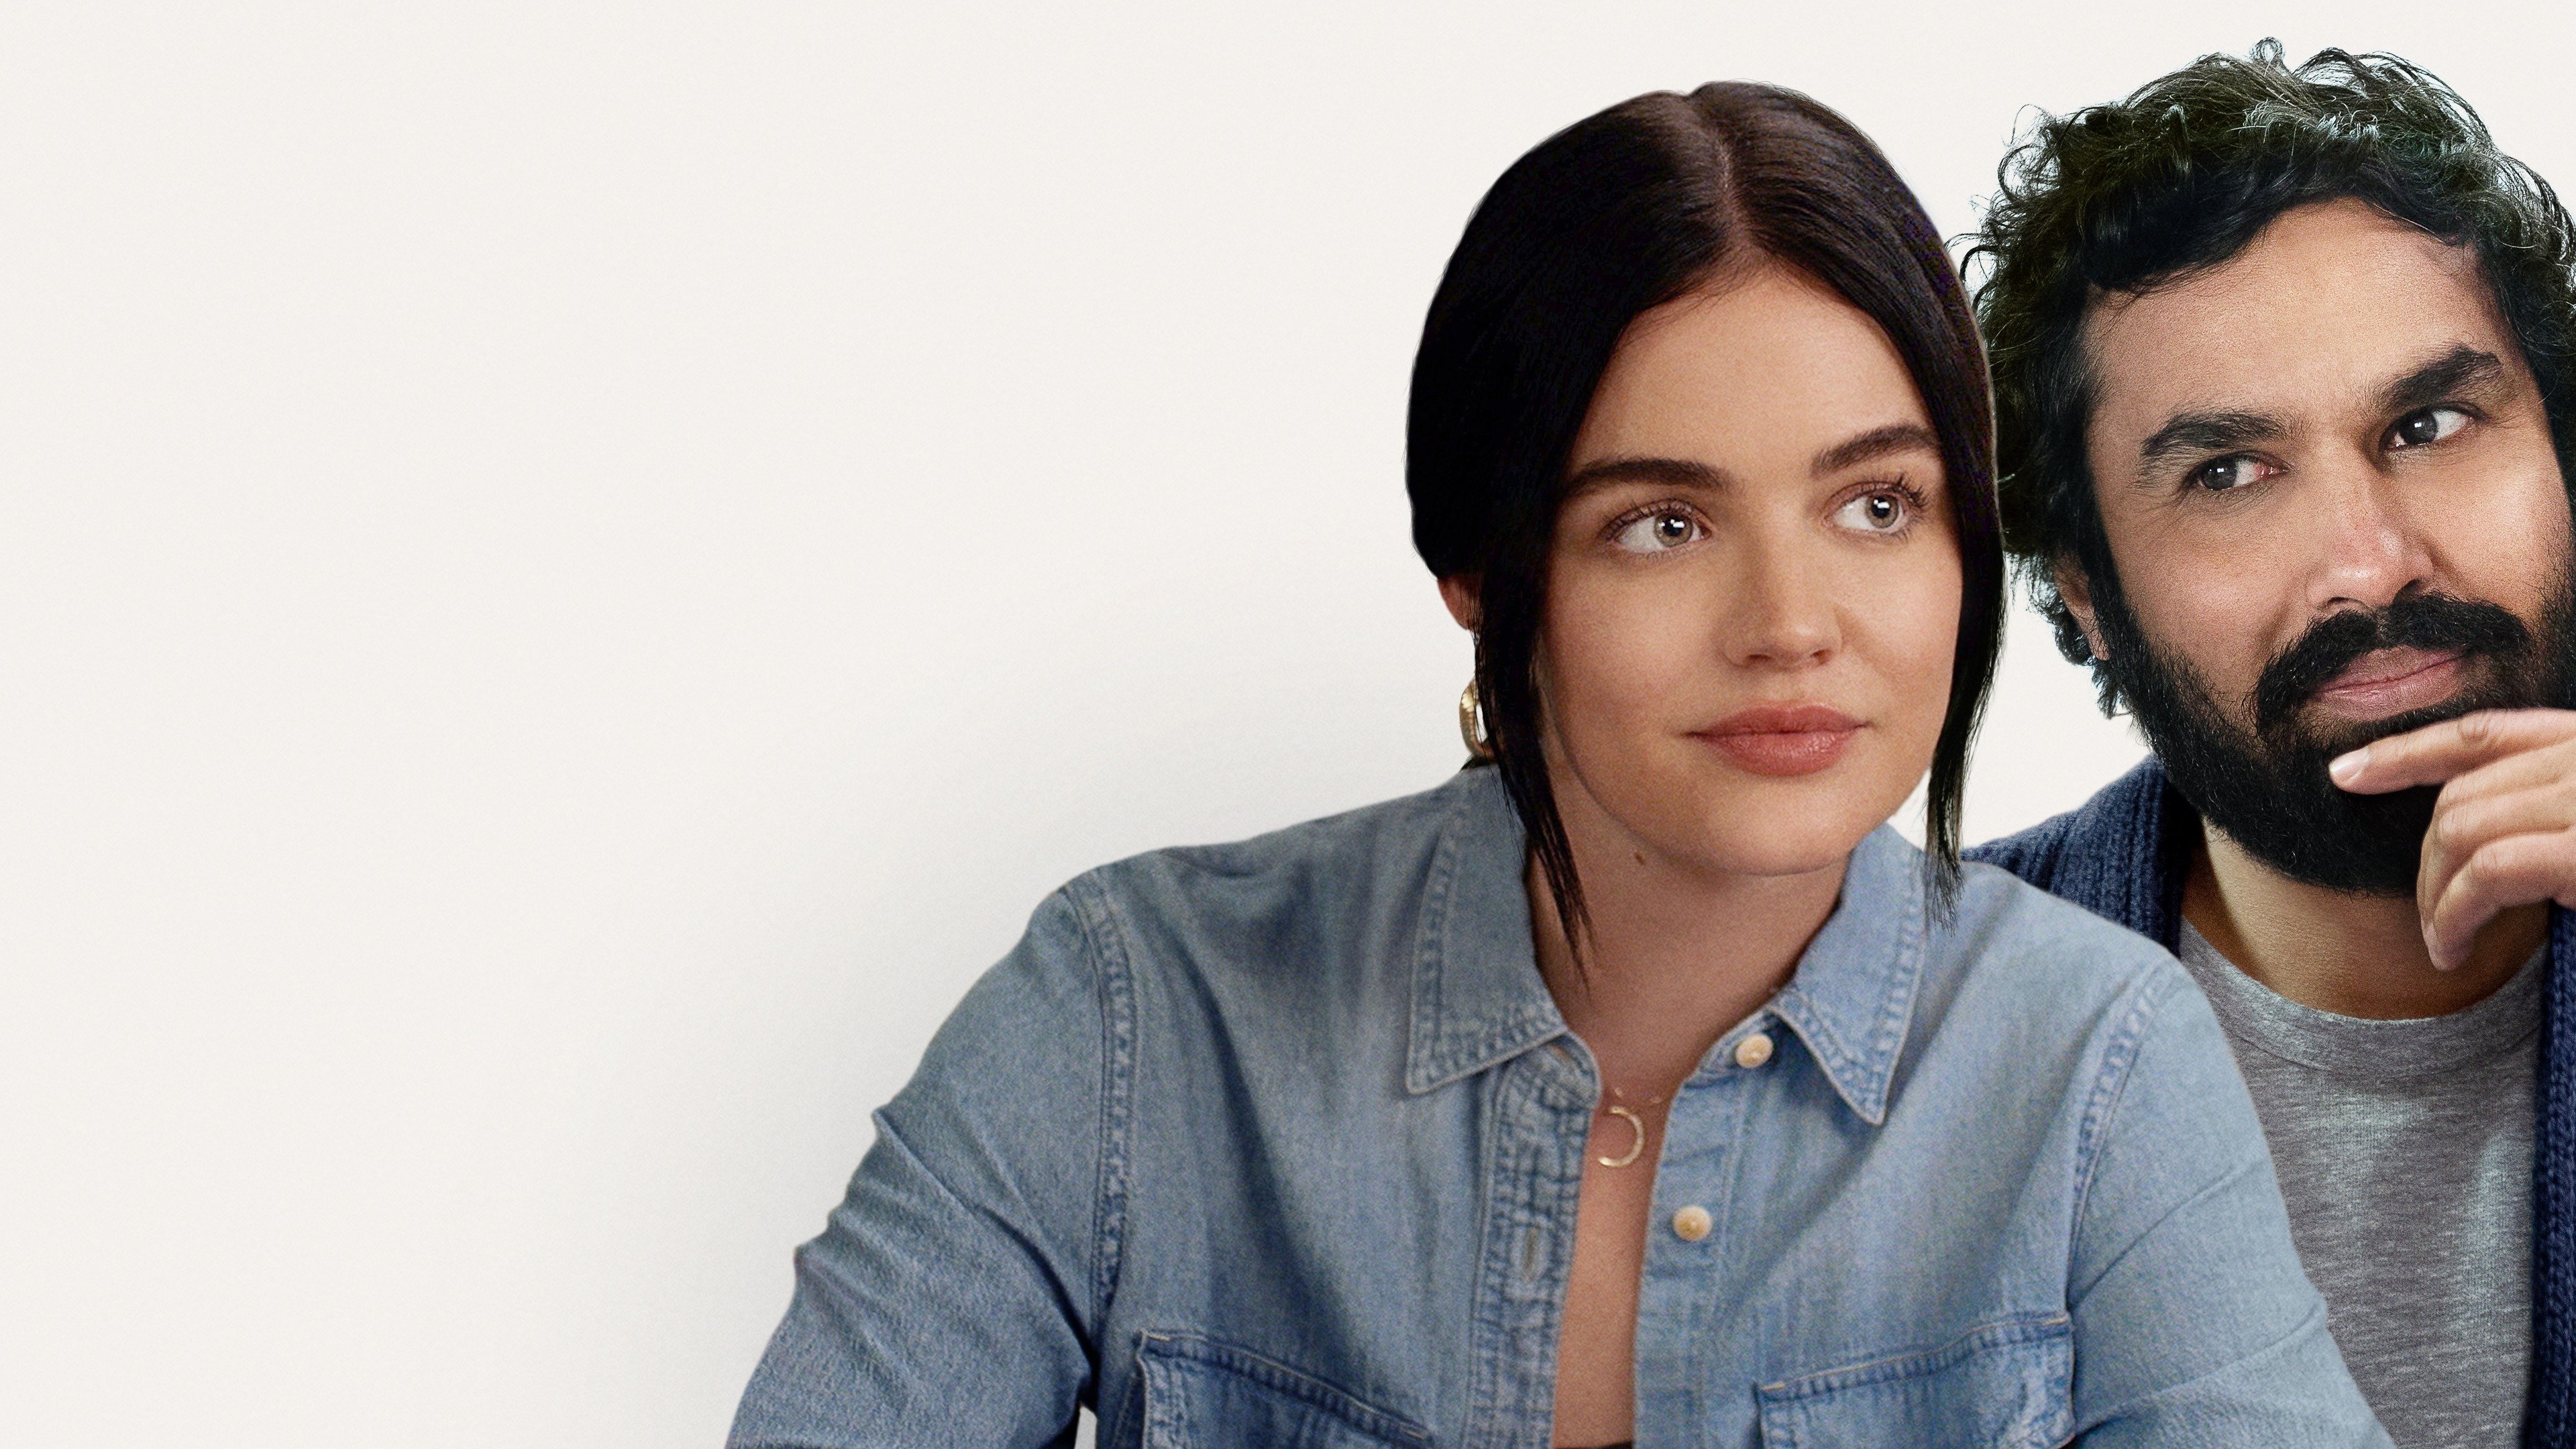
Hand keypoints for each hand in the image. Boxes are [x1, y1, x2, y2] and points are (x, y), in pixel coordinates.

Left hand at [2329, 708, 2575, 968]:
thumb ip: (2544, 811)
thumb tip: (2455, 840)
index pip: (2480, 734)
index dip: (2405, 753)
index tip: (2344, 773)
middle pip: (2460, 794)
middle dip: (2425, 859)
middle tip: (2426, 920)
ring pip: (2460, 830)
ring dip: (2434, 896)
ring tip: (2441, 944)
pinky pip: (2488, 872)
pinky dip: (2456, 914)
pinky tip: (2454, 948)